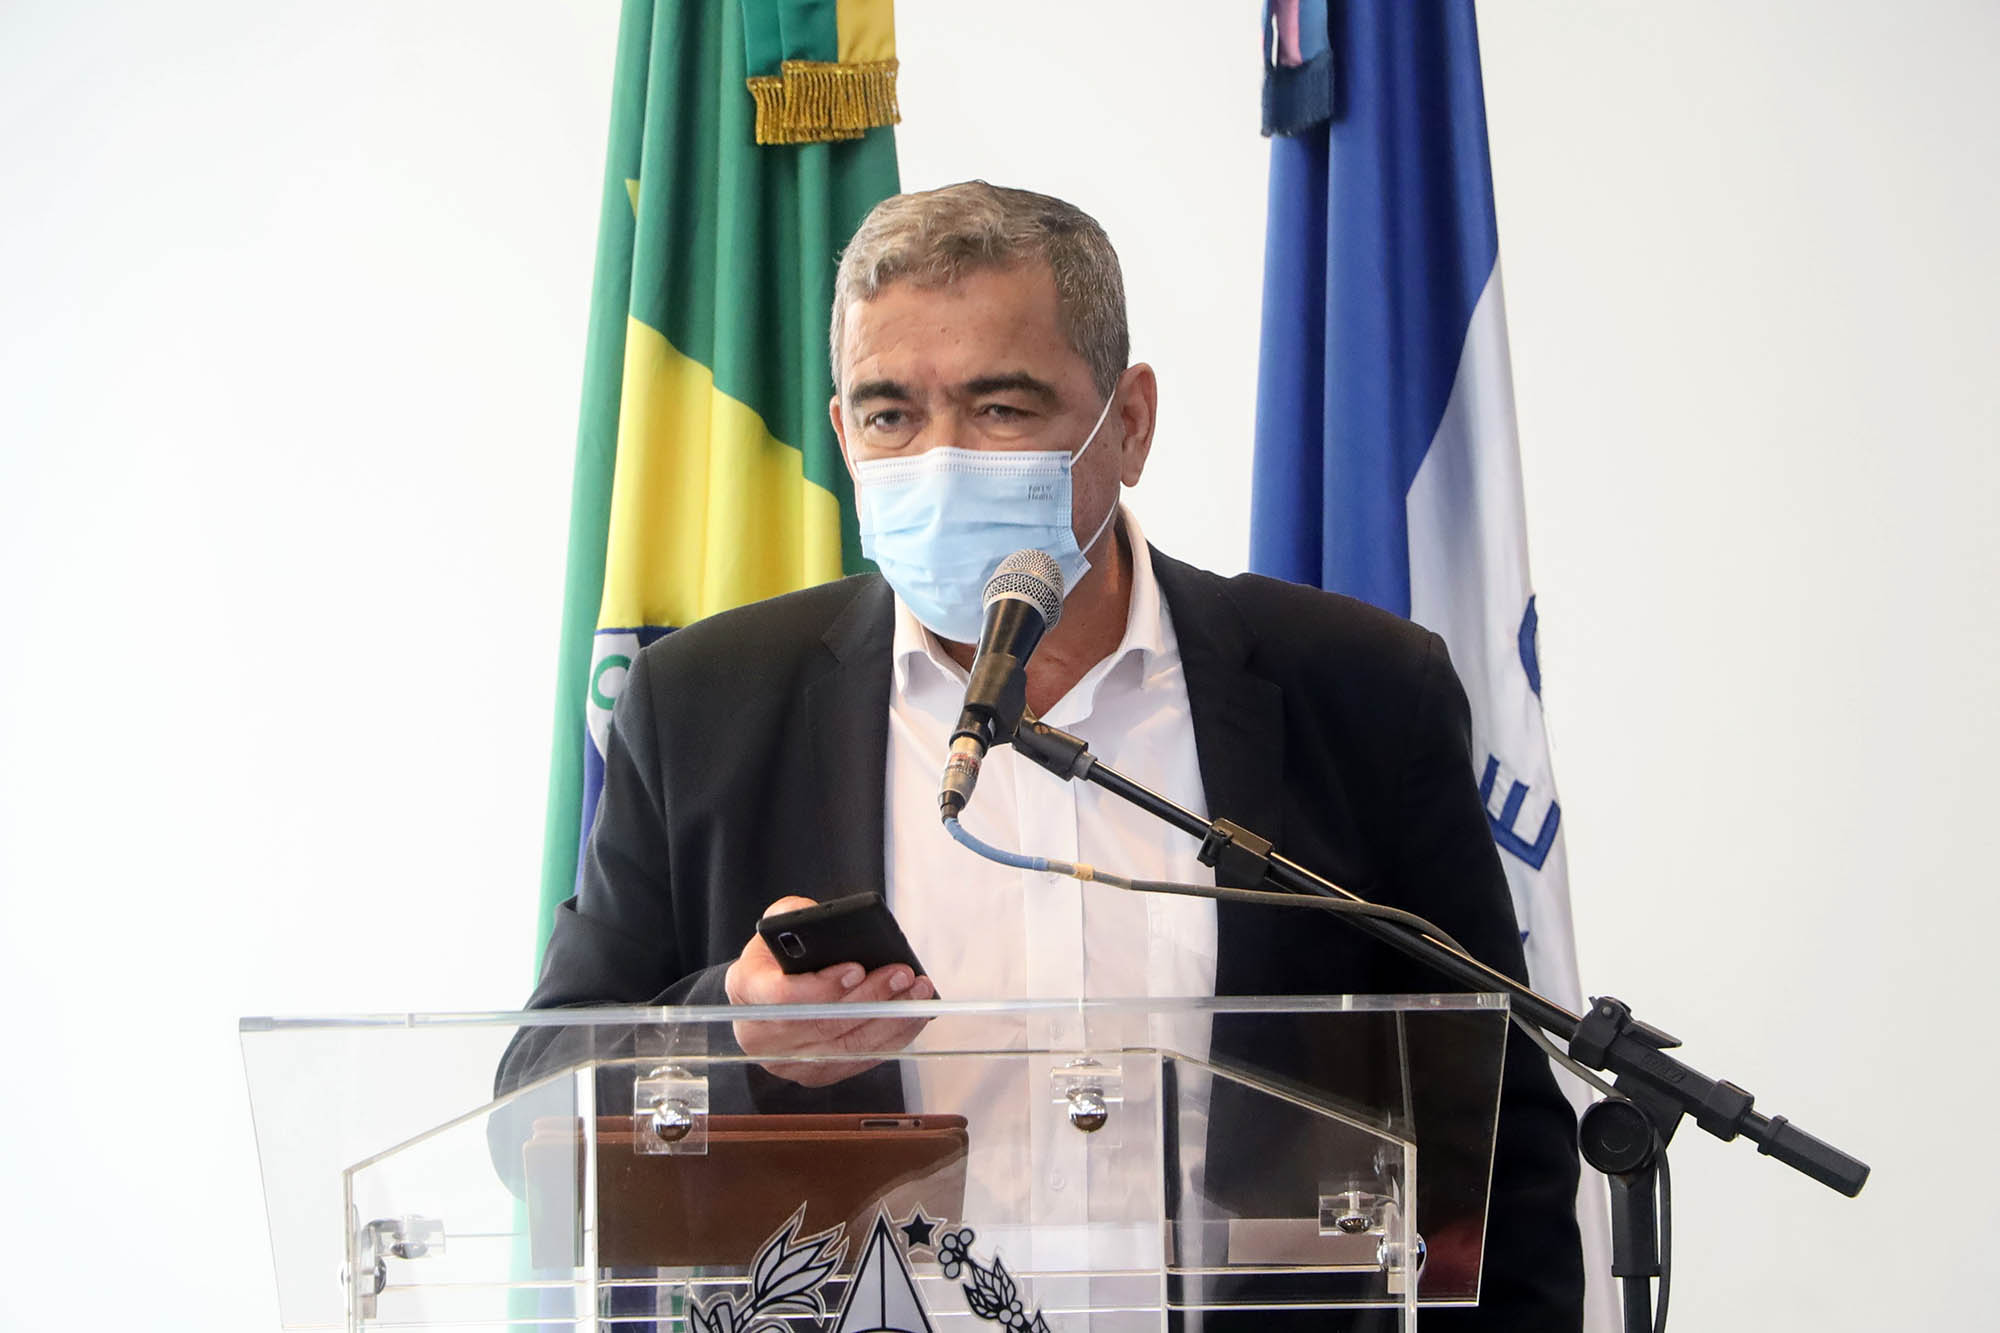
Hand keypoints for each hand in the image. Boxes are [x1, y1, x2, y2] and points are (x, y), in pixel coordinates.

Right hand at [724, 896, 935, 1087]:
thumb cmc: (777, 954)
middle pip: (823, 1024)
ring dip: (890, 1020)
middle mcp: (760, 1035)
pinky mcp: (815, 1074)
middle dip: (870, 998)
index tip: (857, 968)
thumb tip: (834, 922)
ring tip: (918, 992)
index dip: (821, 986)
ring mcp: (787, 1062)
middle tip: (903, 974)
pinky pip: (859, 1060)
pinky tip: (913, 1016)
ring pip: (846, 1046)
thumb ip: (798, 915)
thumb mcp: (779, 922)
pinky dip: (891, 1038)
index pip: (782, 997)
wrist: (767, 990)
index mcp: (746, 990)